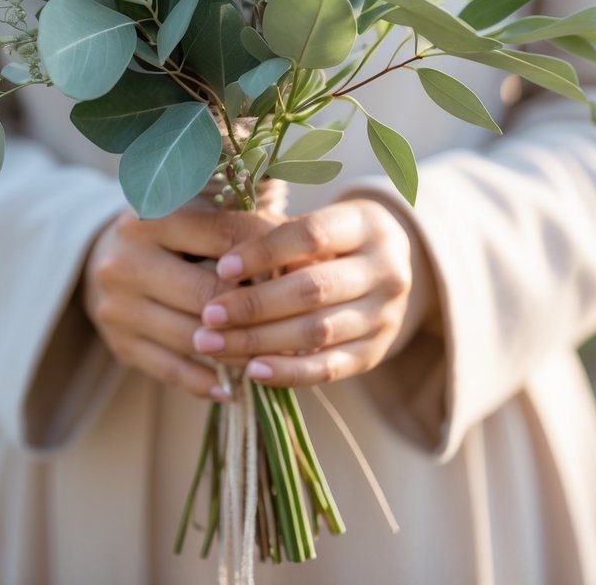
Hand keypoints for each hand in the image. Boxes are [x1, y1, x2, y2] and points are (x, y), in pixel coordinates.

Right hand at [82, 200, 281, 399]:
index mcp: (151, 217)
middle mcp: (126, 260)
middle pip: (207, 293)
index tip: (301, 269)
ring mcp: (117, 306)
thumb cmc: (171, 230)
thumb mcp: (197, 211)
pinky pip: (171, 370)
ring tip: (276, 356)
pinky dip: (206, 381)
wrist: (104, 255)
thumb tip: (304, 255)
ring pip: (192, 338)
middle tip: (296, 321)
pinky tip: (235, 387)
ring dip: (238, 352)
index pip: (223, 234)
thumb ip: (242, 224)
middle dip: (255, 309)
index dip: (266, 253)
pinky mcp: (118, 343)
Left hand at [191, 199, 433, 387]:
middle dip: (254, 305)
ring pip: (317, 332)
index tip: (221, 267)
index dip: (264, 252)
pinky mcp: (376, 352)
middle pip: (313, 290)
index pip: (311, 236)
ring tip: (213, 344)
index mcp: (368, 226)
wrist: (387, 266)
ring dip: (259, 341)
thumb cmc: (334, 239)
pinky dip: (288, 372)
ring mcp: (385, 315)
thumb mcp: (319, 221)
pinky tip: (251, 371)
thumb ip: (282, 238)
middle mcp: (386, 271)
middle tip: (208, 315)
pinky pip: (329, 368)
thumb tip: (225, 268)